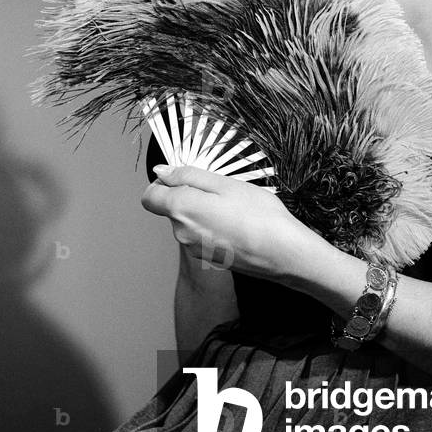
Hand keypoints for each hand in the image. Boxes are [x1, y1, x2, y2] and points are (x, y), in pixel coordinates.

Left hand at [141, 164, 318, 281]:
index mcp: (181, 209)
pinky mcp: (209, 258)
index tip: (183, 177)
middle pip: (172, 208)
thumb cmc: (258, 215)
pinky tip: (238, 223)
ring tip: (235, 207)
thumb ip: (187, 176)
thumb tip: (161, 173)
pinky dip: (214, 225)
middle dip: (190, 194)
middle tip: (222, 190)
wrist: (283, 253)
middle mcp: (181, 232)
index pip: (149, 197)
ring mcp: (194, 248)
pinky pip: (203, 234)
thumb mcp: (224, 183)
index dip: (162, 184)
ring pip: (189, 220)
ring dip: (205, 210)